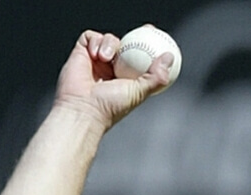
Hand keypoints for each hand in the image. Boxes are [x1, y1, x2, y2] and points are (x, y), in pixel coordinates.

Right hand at [53, 29, 176, 129]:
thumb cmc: (109, 107)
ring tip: (107, 58)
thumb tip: (168, 58)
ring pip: (110, 40)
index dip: (151, 48)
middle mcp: (112, 68)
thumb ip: (155, 77)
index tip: (160, 40)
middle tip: (147, 30)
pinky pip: (91, 38)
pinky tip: (97, 54)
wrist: (83, 109)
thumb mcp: (139, 92)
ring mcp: (96, 60)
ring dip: (111, 43)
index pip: (141, 59)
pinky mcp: (81, 53)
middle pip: (126, 46)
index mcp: (126, 78)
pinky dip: (96, 42)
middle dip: (137, 36)